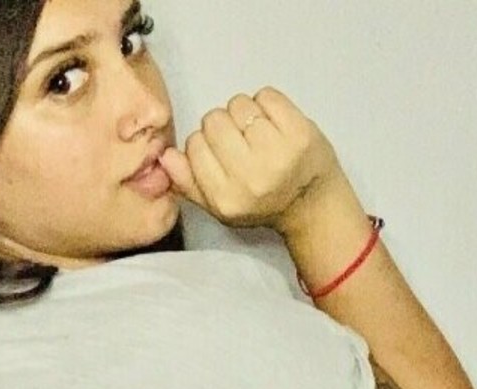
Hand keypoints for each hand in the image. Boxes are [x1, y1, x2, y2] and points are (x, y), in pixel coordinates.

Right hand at [157, 87, 341, 233]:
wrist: (311, 203)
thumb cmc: (261, 204)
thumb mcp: (220, 206)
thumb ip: (189, 184)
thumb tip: (165, 155)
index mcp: (226, 197)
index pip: (195, 145)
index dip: (205, 142)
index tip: (221, 152)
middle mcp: (250, 177)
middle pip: (213, 120)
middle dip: (223, 124)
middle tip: (241, 140)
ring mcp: (277, 153)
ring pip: (239, 104)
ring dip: (245, 111)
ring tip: (258, 131)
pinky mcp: (299, 132)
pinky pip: (266, 95)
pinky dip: (267, 103)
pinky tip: (274, 122)